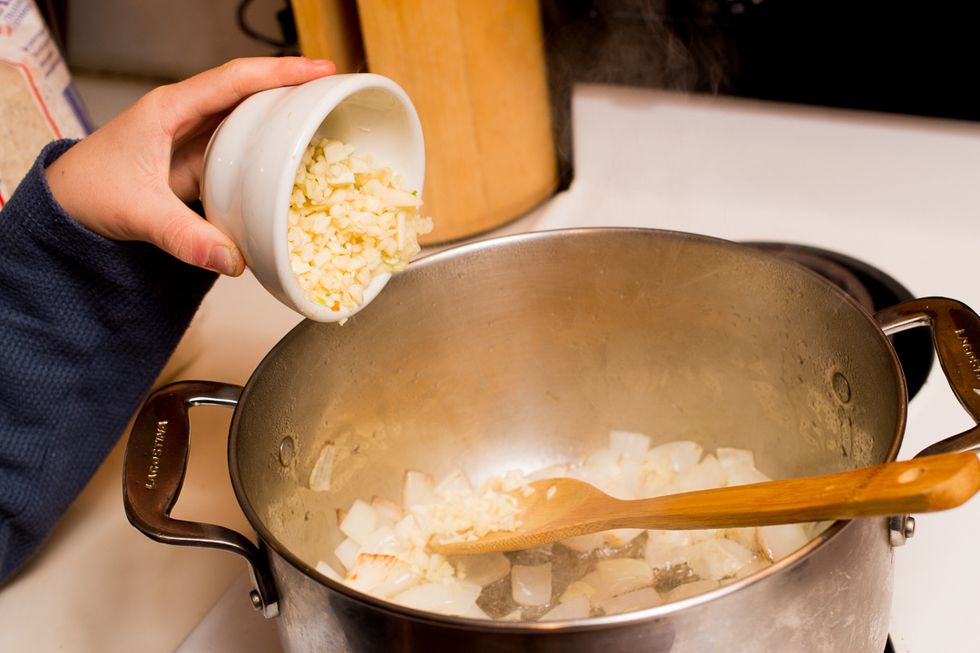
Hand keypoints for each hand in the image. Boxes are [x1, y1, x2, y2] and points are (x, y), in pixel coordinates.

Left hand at [45, 57, 335, 275]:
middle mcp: (185, 116)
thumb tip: (232, 260)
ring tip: (324, 119)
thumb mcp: (136, 212)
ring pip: (247, 117)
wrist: (66, 205)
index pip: (233, 80)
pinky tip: (293, 159)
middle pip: (248, 90)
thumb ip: (183, 237)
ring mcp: (193, 138)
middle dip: (293, 86)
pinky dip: (270, 149)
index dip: (280, 72)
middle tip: (335, 92)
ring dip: (284, 116)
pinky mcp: (198, 161)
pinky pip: (241, 147)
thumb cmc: (88, 191)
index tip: (320, 71)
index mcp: (170, 109)